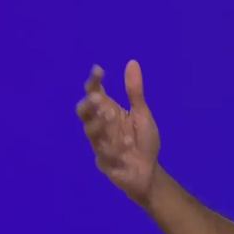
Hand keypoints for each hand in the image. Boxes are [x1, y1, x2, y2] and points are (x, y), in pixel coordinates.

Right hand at [75, 60, 160, 205]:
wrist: (148, 170)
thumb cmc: (142, 141)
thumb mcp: (142, 114)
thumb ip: (135, 92)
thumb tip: (132, 62)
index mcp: (108, 112)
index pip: (95, 94)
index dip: (93, 82)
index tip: (99, 70)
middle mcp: (100, 127)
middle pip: (84, 113)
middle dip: (89, 105)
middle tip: (98, 97)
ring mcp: (101, 145)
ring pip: (92, 133)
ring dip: (99, 124)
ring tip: (110, 114)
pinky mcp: (106, 162)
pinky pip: (106, 154)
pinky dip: (115, 148)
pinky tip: (127, 143)